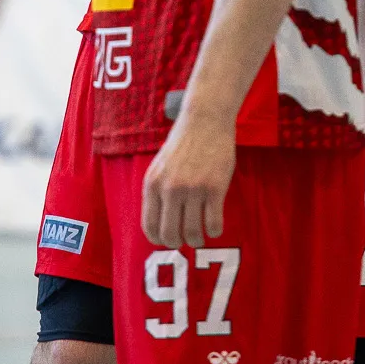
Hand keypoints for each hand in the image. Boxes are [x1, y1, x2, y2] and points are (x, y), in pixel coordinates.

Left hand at [141, 113, 235, 248]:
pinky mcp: (214, 188)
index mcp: (152, 185)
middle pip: (170, 234)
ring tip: (201, 237)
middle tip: (186, 241)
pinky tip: (215, 228)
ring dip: (197, 240)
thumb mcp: (160, 166)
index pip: (150, 226)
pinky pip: (213, 221)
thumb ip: (157, 191)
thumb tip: (160, 221)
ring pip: (192, 231)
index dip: (159, 239)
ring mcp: (193, 189)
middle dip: (178, 243)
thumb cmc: (183, 143)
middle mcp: (170, 189)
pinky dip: (214, 230)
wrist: (205, 120)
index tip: (168, 240)